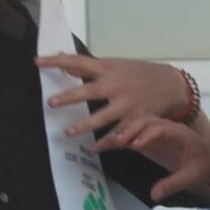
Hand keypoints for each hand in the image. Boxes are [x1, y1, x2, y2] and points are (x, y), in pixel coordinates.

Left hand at [41, 54, 193, 137]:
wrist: (171, 85)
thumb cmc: (138, 73)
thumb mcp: (114, 65)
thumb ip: (88, 66)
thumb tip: (62, 61)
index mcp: (107, 67)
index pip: (78, 62)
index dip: (57, 61)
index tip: (38, 62)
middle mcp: (115, 85)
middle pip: (89, 90)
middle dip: (70, 96)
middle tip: (51, 103)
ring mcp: (125, 103)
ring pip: (102, 116)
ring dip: (85, 125)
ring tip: (68, 132)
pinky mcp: (135, 118)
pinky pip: (118, 132)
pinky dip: (106, 142)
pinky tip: (94, 149)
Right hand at [96, 114, 209, 200]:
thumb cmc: (205, 165)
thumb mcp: (192, 177)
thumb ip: (173, 184)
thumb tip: (154, 195)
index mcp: (178, 132)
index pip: (160, 129)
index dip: (147, 135)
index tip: (135, 147)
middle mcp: (164, 127)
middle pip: (142, 123)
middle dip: (125, 132)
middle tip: (109, 144)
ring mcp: (155, 132)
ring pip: (132, 127)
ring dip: (116, 134)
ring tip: (99, 146)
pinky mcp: (148, 140)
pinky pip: (130, 137)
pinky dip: (116, 140)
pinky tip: (101, 147)